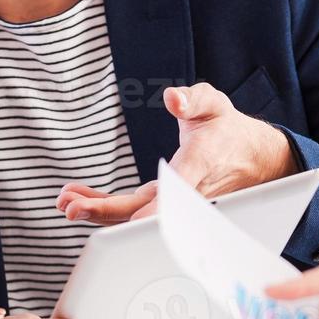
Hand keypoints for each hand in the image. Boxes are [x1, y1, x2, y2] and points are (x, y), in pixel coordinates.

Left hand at [55, 83, 295, 223]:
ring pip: (134, 214)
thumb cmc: (228, 129)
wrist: (252, 157)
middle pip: (145, 210)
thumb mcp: (214, 104)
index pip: (177, 190)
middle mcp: (186, 190)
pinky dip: (105, 206)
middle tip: (72, 207)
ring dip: (98, 210)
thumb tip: (173, 99)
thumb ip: (193, 100)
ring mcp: (174, 202)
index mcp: (199, 163)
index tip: (132, 220)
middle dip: (106, 211)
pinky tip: (80, 198)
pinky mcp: (165, 202)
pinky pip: (133, 209)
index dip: (156, 209)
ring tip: (66, 201)